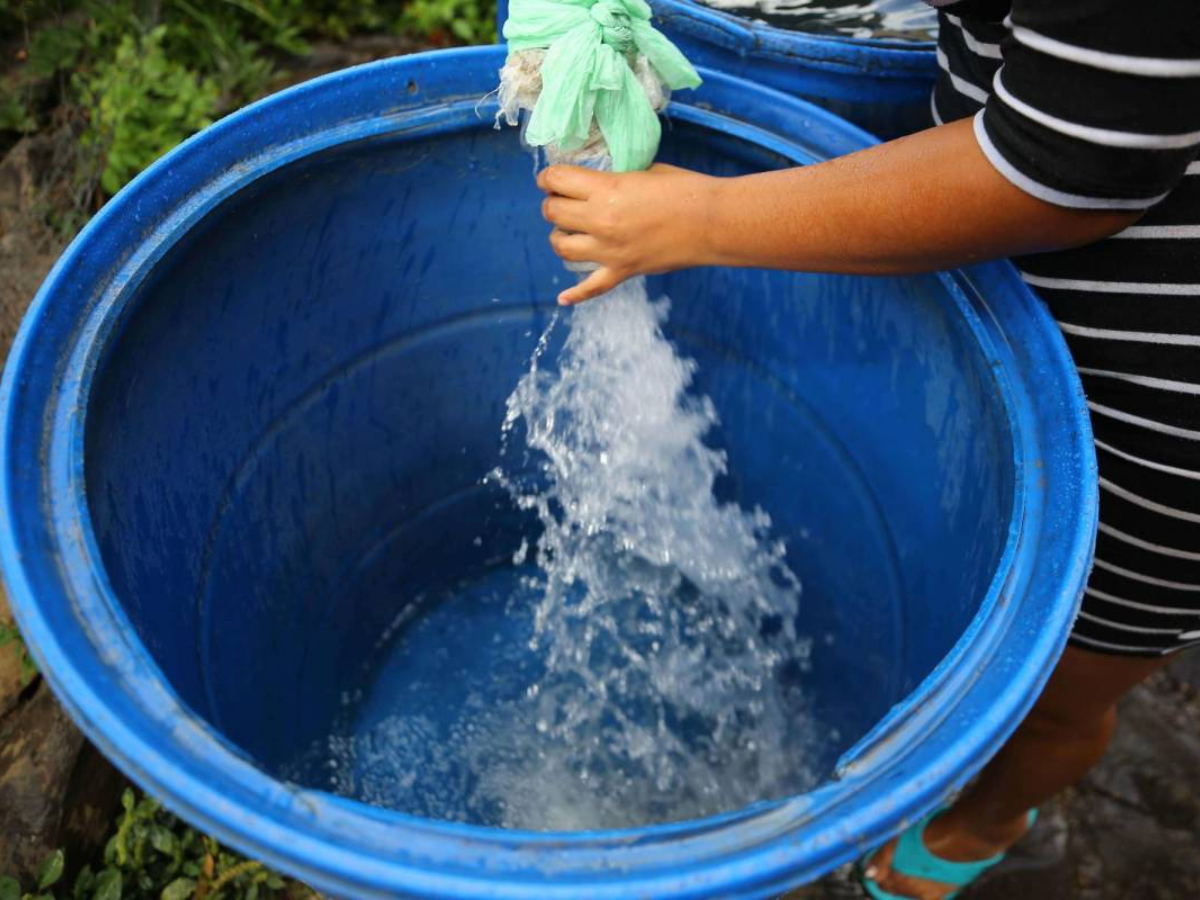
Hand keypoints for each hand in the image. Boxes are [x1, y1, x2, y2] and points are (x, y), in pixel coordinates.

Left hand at [537, 163, 718, 304]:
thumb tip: (600, 184)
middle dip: (553, 204)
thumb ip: (615, 179)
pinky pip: (591, 288)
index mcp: (606, 189)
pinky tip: (562, 298)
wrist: (713, 223)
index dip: (548, 177)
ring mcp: (609, 251)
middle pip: (553, 213)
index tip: (549, 178)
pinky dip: (575, 295)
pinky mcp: (622, 272)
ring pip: (562, 247)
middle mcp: (601, 221)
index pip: (557, 180)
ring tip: (568, 231)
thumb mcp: (644, 171)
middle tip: (562, 201)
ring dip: (559, 236)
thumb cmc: (686, 189)